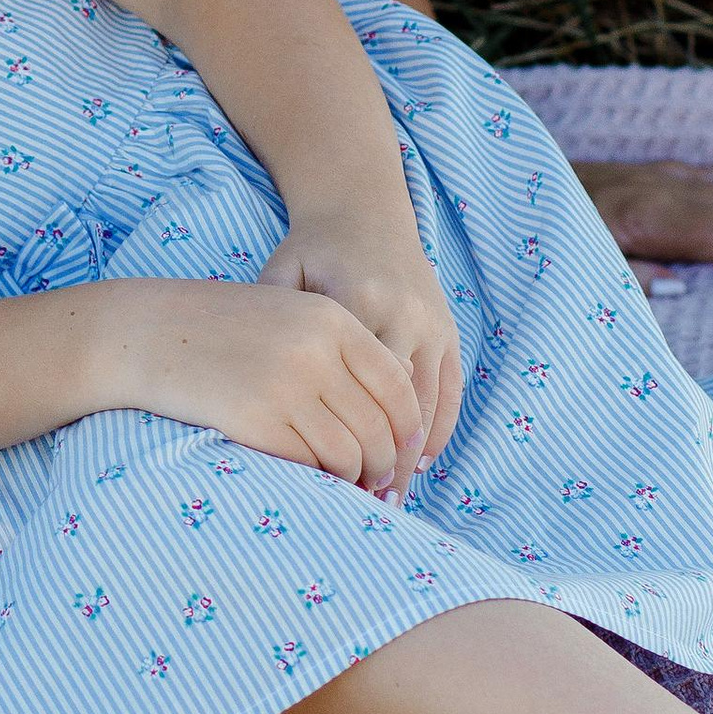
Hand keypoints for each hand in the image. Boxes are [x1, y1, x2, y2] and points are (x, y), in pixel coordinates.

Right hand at [111, 281, 424, 490]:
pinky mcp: (256, 420)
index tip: (407, 451)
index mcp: (330, 317)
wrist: (148, 330)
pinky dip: (318, 480)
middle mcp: (315, 350)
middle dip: (386, 464)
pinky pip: (310, 465)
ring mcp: (286, 386)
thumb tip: (401, 402)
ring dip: (355, 478)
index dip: (409, 426)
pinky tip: (311, 479)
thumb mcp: (290, 315)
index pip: (397, 384)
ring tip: (348, 485)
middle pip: (380, 426)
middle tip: (381, 482)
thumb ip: (342, 350)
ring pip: (351, 453)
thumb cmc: (221, 327)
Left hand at [257, 220, 463, 482]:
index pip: (353, 386)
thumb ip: (275, 324)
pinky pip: (451, 390)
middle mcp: (402, 315)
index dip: (344, 435)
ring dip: (412, 454)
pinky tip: (417, 463)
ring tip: (390, 496)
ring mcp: (432, 323)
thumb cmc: (312, 250)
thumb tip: (261, 392)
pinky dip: (437, 430)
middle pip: (396, 404)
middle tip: (363, 505)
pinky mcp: (449, 329)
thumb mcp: (283, 275)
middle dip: (382, 456)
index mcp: (357, 303)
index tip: (328, 478)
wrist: (363, 209)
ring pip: (428, 403)